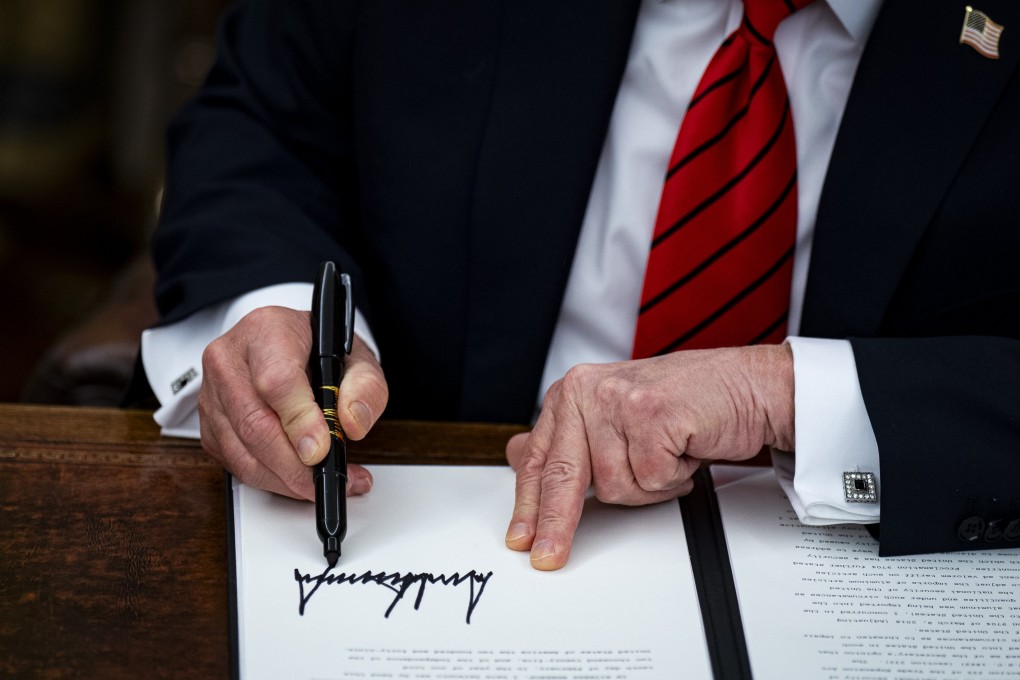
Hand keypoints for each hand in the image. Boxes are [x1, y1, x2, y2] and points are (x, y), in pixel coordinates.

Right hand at [198, 306, 388, 499]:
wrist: (291, 347)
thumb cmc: (320, 351)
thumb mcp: (357, 359)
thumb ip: (365, 387)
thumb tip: (351, 423)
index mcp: (267, 330)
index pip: (276, 381)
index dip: (300, 421)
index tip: (322, 449)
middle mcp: (230, 359)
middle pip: (255, 424)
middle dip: (296, 464)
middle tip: (330, 475)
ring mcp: (213, 394)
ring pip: (243, 453)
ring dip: (286, 479)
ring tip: (322, 482)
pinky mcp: (209, 426)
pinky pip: (236, 466)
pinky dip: (272, 481)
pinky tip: (299, 479)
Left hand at [504, 344, 793, 569]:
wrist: (746, 387)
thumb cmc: (684, 405)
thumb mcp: (615, 418)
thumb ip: (570, 439)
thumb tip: (517, 457)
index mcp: (572, 393)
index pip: (538, 458)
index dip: (528, 505)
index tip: (521, 537)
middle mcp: (587, 391)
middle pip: (563, 476)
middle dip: (557, 523)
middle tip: (549, 556)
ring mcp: (617, 400)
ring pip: (615, 486)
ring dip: (648, 485)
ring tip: (665, 455)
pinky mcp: (649, 414)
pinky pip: (651, 479)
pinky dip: (673, 476)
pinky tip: (682, 449)